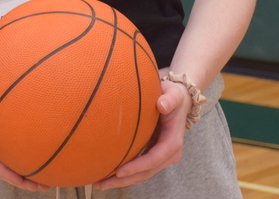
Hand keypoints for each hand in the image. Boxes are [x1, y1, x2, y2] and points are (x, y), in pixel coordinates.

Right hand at [0, 84, 49, 191]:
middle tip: (42, 187)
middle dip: (23, 180)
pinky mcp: (6, 138)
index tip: (21, 181)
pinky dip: (32, 157)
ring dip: (31, 174)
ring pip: (14, 163)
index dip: (6, 173)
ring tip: (49, 183)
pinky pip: (18, 151)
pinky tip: (48, 158)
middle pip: (6, 169)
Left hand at [93, 75, 189, 189]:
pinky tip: (107, 174)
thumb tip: (161, 105)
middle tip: (101, 184)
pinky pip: (138, 167)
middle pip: (146, 172)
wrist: (178, 100)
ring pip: (141, 174)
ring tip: (99, 183)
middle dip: (124, 180)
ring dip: (121, 180)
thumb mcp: (174, 94)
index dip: (137, 166)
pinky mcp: (153, 155)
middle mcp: (169, 154)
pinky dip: (124, 173)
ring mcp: (161, 156)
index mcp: (173, 142)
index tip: (119, 171)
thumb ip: (170, 99)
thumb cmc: (173, 96)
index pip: (154, 158)